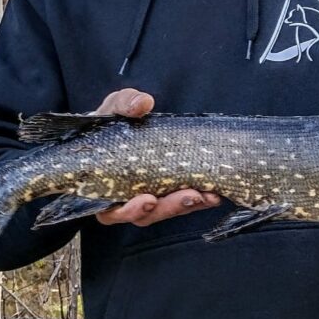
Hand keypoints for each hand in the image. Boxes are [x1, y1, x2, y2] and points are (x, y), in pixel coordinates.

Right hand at [91, 89, 220, 226]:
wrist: (131, 122)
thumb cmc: (116, 120)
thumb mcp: (115, 107)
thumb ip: (125, 104)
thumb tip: (143, 103)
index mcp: (105, 186)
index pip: (112, 211)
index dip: (129, 211)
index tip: (148, 200)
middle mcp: (126, 199)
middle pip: (146, 215)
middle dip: (169, 207)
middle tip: (191, 196)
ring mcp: (149, 197)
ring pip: (167, 211)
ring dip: (187, 205)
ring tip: (208, 195)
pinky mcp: (170, 193)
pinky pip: (182, 203)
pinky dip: (198, 199)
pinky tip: (213, 194)